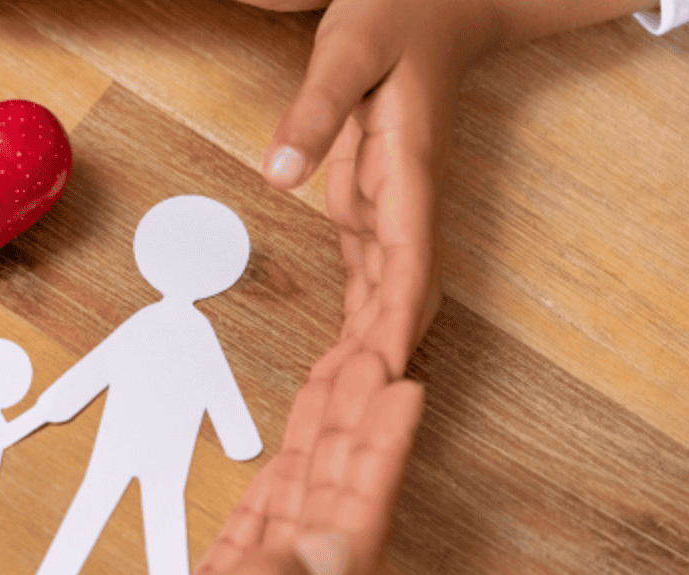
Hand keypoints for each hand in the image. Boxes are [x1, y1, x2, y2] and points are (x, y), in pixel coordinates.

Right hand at [19, 351, 423, 574]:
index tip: (400, 392)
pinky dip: (274, 487)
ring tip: (339, 382)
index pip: (352, 523)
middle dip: (351, 428)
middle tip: (372, 360)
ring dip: (317, 445)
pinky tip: (287, 459)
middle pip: (332, 504)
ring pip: (297, 510)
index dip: (379, 453)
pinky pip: (258, 531)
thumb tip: (340, 550)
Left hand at [248, 0, 661, 374]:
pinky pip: (368, 271)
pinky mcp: (374, 198)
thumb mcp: (348, 50)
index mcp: (407, 169)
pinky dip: (356, 316)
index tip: (378, 378)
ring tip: (339, 409)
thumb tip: (279, 177)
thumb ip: (315, 112)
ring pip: (387, 292)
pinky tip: (343, 355)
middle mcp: (408, 198)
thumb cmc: (399, 13)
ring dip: (368, 349)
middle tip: (348, 421)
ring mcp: (393, 202)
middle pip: (404, 297)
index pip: (407, 266)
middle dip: (382, 359)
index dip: (394, 327)